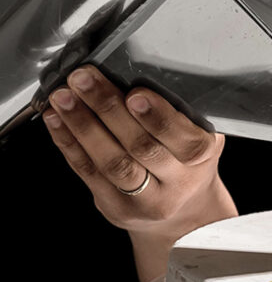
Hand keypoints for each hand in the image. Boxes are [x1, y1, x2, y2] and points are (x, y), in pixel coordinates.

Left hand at [43, 66, 236, 281]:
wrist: (183, 212)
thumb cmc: (188, 162)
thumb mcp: (204, 135)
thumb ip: (182, 111)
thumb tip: (142, 69)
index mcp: (202, 160)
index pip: (183, 140)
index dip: (158, 117)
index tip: (135, 94)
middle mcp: (176, 185)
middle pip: (141, 149)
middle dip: (108, 109)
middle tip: (84, 79)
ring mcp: (145, 202)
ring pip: (111, 163)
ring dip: (83, 126)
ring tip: (63, 97)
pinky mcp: (116, 208)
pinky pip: (88, 173)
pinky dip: (69, 142)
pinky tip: (57, 119)